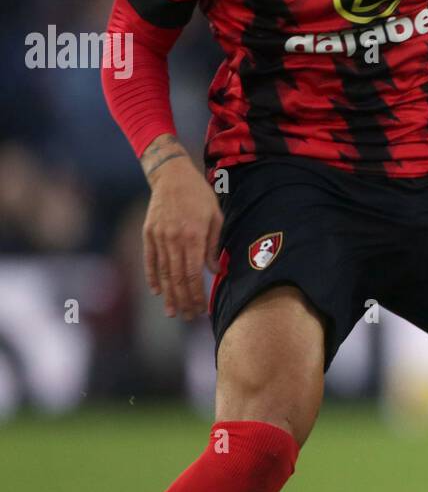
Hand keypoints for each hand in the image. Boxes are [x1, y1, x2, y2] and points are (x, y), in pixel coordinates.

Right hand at [141, 138, 223, 319]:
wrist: (172, 175)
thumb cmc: (199, 196)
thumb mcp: (215, 217)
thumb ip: (214, 246)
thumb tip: (215, 271)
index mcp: (192, 236)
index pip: (193, 274)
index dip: (196, 294)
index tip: (200, 308)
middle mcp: (173, 239)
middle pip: (177, 278)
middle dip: (183, 300)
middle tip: (188, 316)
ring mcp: (158, 237)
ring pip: (163, 272)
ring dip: (168, 295)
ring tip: (173, 312)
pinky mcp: (148, 234)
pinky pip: (150, 260)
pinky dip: (153, 277)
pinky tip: (157, 292)